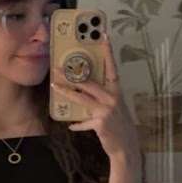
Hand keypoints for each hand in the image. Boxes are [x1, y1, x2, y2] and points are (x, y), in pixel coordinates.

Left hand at [50, 28, 139, 159]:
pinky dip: (78, 125)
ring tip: (55, 86)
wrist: (126, 146)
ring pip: (82, 99)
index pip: (111, 67)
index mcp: (116, 91)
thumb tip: (83, 88)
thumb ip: (102, 97)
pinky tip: (71, 126)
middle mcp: (112, 98)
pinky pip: (84, 122)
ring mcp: (106, 111)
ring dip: (67, 93)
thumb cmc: (119, 124)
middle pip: (89, 82)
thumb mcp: (114, 107)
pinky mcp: (101, 124)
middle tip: (56, 68)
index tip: (103, 35)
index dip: (108, 52)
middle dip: (71, 74)